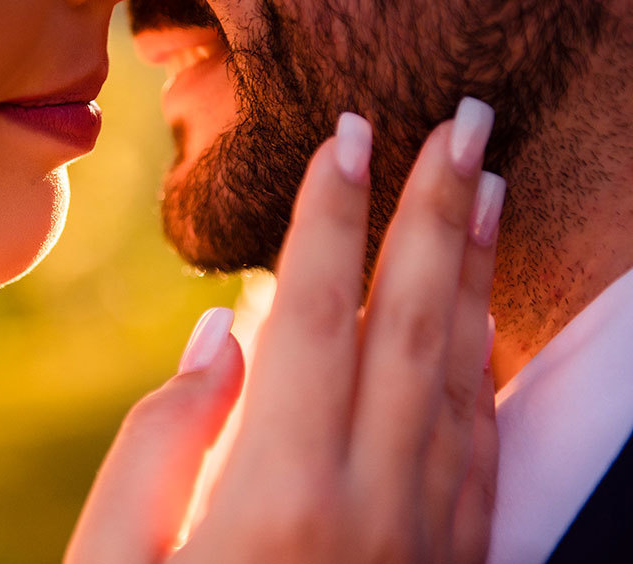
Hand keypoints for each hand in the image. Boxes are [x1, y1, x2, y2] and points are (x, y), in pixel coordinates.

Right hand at [67, 98, 503, 562]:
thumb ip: (159, 445)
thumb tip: (220, 335)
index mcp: (279, 494)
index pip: (312, 315)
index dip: (331, 216)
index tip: (348, 135)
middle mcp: (372, 505)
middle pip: (406, 325)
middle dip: (432, 211)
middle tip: (464, 123)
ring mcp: (426, 538)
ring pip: (458, 373)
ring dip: (471, 272)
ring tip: (485, 189)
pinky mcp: (452, 563)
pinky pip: (477, 443)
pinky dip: (481, 363)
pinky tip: (479, 313)